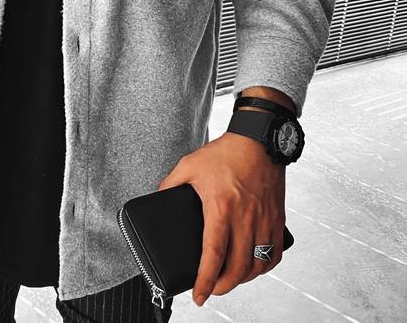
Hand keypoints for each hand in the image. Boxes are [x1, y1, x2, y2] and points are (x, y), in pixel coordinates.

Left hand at [157, 131, 285, 306]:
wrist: (259, 140)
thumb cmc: (226, 152)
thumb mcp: (189, 165)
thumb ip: (170, 183)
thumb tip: (158, 197)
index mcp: (221, 208)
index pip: (213, 255)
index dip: (205, 280)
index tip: (198, 296)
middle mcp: (245, 218)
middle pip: (237, 269)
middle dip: (222, 286)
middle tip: (211, 289)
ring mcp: (264, 220)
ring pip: (257, 266)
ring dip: (243, 280)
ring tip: (229, 279)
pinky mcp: (277, 219)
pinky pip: (274, 253)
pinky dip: (264, 266)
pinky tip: (253, 266)